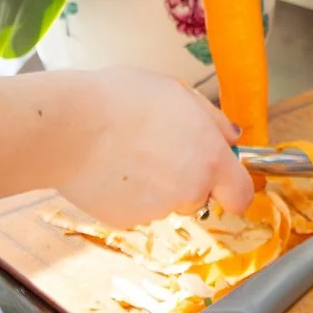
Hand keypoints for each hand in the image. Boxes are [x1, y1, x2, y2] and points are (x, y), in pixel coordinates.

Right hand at [52, 67, 255, 225]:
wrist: (71, 126)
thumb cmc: (120, 99)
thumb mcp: (176, 91)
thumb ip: (212, 119)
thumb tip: (231, 138)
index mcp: (209, 158)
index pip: (241, 195)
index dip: (232, 187)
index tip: (221, 178)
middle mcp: (190, 189)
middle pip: (199, 195)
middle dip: (184, 178)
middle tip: (155, 148)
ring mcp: (158, 210)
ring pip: (165, 202)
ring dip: (154, 186)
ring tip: (125, 152)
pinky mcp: (127, 221)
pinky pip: (135, 209)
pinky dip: (127, 195)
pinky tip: (110, 168)